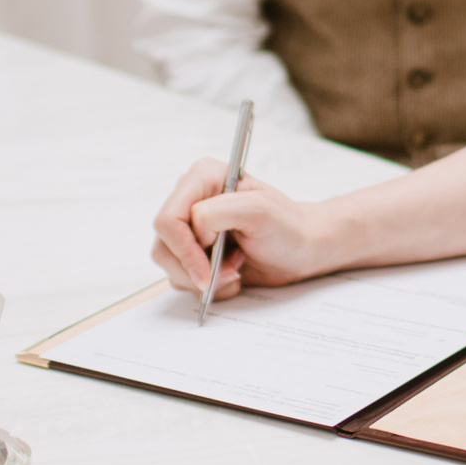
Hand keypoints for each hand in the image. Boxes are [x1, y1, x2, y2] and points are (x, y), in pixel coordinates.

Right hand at [149, 158, 346, 300]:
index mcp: (202, 178)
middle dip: (196, 267)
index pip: (168, 219)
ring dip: (205, 278)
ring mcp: (190, 229)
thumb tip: (193, 232)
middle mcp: (190, 201)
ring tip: (237, 269)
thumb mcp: (259, 210)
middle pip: (164, 246)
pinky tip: (233, 274)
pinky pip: (183, 279)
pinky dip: (210, 285)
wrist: (301, 249)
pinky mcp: (194, 253)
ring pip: (170, 266)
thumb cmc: (287, 226)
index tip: (207, 270)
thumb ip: (217, 213)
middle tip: (232, 271)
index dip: (184, 248)